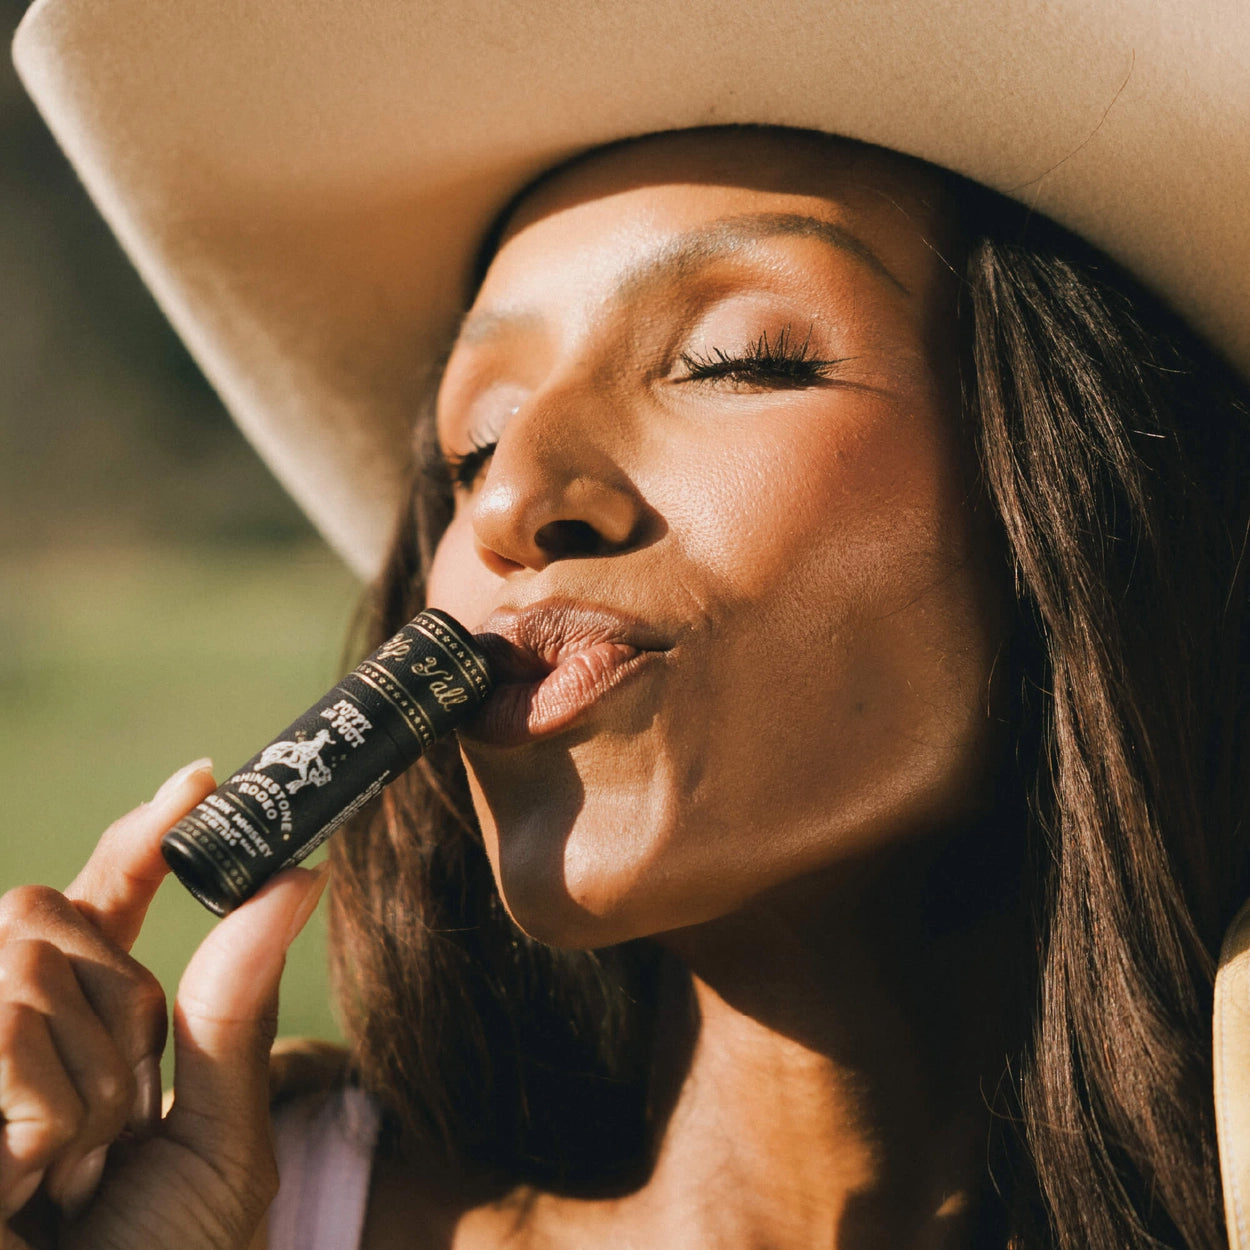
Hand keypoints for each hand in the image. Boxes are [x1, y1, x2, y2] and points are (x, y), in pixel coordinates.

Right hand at [0, 761, 328, 1248]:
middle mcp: (2, 1028)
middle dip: (118, 1016)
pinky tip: (19, 1195)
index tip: (200, 781)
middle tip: (115, 1137)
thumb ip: (235, 1007)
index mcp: (78, 1032)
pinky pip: (3, 1038)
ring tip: (64, 1184)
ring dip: (85, 1090)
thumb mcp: (218, 1139)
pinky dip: (44, 1124)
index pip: (98, 904)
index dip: (144, 839)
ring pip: (27, 970)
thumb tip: (299, 873)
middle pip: (50, 914)